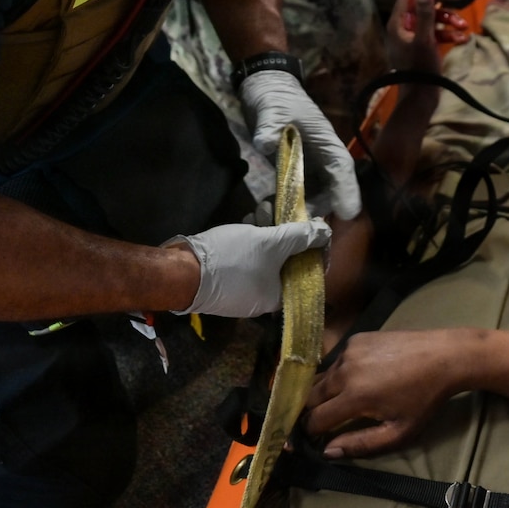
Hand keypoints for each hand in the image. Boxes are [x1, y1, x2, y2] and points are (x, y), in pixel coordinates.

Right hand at [166, 217, 330, 317]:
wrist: (182, 271)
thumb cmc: (233, 260)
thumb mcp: (272, 244)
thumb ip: (301, 237)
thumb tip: (326, 232)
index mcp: (278, 297)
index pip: (309, 274)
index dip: (315, 248)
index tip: (314, 226)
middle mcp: (263, 297)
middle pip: (286, 261)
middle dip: (286, 232)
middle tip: (282, 212)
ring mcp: (243, 288)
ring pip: (266, 255)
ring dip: (267, 230)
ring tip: (261, 210)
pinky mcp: (227, 277)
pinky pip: (248, 257)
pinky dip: (251, 238)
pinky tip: (248, 220)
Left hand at [240, 69, 363, 220]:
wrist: (264, 90)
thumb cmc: (277, 97)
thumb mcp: (273, 108)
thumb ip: (270, 126)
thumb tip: (265, 143)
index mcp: (326, 142)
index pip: (342, 168)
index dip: (347, 191)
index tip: (348, 213)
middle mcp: (321, 158)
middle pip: (329, 189)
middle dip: (316, 208)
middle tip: (298, 223)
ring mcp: (307, 166)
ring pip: (312, 196)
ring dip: (299, 210)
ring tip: (279, 220)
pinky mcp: (292, 171)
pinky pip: (293, 193)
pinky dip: (284, 204)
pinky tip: (267, 210)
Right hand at [304, 328, 467, 457]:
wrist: (444, 356)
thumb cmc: (424, 399)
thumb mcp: (398, 431)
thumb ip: (361, 444)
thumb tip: (327, 452)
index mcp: (354, 396)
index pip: (314, 419)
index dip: (309, 433)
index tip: (312, 440)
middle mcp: (344, 370)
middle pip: (309, 396)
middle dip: (310, 412)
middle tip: (321, 423)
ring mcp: (349, 350)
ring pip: (321, 377)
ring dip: (323, 393)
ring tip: (339, 403)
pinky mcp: (356, 338)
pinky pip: (336, 361)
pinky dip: (338, 373)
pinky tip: (357, 379)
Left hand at [383, 0, 469, 71]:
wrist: (420, 97)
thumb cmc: (420, 68)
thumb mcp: (424, 39)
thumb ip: (425, 13)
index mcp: (398, 22)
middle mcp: (404, 26)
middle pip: (423, 2)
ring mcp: (413, 36)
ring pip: (433, 17)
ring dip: (450, 18)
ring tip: (463, 25)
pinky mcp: (423, 45)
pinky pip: (436, 32)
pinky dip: (449, 32)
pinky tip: (462, 38)